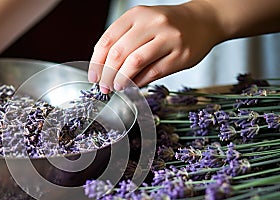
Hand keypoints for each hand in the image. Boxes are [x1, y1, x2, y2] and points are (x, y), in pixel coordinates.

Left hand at [88, 2, 223, 92]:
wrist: (203, 21)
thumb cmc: (167, 26)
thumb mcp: (142, 24)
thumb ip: (123, 41)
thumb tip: (103, 69)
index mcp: (136, 15)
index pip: (107, 40)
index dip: (96, 62)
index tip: (94, 77)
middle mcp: (152, 23)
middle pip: (119, 52)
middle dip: (107, 74)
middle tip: (104, 87)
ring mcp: (168, 38)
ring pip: (135, 62)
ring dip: (122, 79)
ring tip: (117, 87)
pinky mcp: (181, 55)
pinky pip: (154, 72)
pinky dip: (139, 82)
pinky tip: (134, 86)